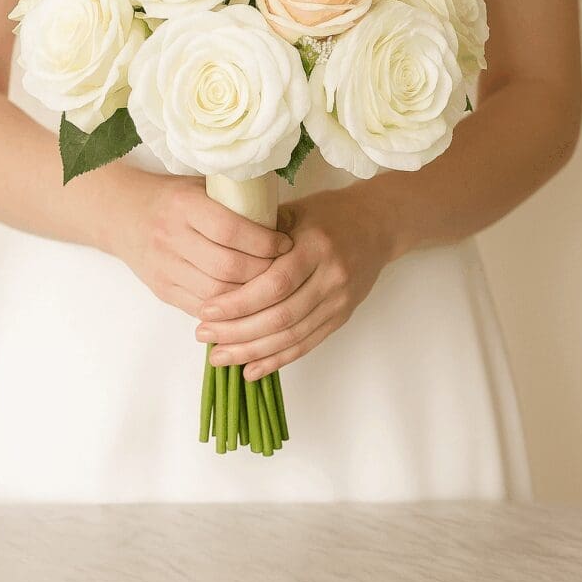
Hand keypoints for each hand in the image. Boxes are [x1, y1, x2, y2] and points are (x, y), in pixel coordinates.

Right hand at [110, 171, 293, 316]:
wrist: (122, 214)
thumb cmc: (173, 197)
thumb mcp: (201, 186)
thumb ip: (236, 200)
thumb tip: (287, 218)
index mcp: (184, 205)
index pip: (231, 230)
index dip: (264, 241)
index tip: (286, 243)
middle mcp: (170, 237)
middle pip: (227, 266)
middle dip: (263, 272)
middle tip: (286, 270)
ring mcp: (164, 267)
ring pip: (216, 294)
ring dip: (249, 296)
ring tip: (271, 290)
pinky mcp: (161, 290)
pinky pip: (201, 308)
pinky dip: (228, 310)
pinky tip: (248, 305)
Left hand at [195, 181, 399, 379]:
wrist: (378, 226)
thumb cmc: (328, 214)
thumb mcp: (295, 211)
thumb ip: (260, 234)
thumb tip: (217, 259)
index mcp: (316, 246)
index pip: (274, 283)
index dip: (239, 302)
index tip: (206, 310)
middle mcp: (331, 277)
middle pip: (281, 316)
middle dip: (238, 331)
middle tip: (203, 336)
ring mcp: (339, 301)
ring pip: (292, 336)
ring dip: (252, 351)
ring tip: (219, 357)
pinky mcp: (341, 317)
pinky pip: (307, 344)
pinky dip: (277, 360)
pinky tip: (250, 369)